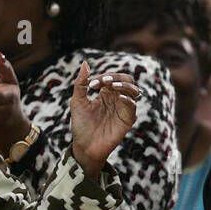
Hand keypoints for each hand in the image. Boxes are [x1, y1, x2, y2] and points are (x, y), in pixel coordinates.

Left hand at [70, 61, 138, 176]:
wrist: (84, 146)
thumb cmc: (81, 125)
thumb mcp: (77, 102)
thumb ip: (81, 83)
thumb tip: (85, 63)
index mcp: (106, 93)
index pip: (111, 77)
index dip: (103, 77)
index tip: (90, 84)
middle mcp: (117, 99)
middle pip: (126, 79)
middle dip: (117, 77)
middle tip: (105, 81)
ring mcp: (123, 109)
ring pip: (133, 90)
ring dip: (124, 85)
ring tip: (113, 86)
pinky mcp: (127, 120)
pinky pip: (133, 106)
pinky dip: (128, 100)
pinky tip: (120, 98)